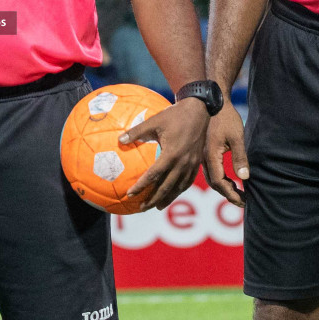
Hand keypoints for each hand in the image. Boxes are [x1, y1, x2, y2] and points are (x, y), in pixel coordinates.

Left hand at [120, 96, 209, 210]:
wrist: (199, 111)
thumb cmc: (174, 115)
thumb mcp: (154, 121)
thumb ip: (136, 132)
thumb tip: (119, 140)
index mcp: (171, 154)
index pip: (153, 176)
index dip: (141, 186)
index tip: (130, 194)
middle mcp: (183, 163)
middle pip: (166, 188)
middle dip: (153, 200)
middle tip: (141, 208)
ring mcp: (192, 165)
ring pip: (178, 188)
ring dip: (167, 199)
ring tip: (156, 207)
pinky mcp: (197, 163)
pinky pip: (187, 182)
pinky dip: (179, 190)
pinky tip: (172, 194)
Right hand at [203, 101, 248, 206]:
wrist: (211, 102)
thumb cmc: (226, 117)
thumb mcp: (237, 136)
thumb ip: (240, 157)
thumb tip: (244, 178)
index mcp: (210, 155)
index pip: (219, 182)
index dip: (231, 194)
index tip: (243, 201)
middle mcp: (203, 158)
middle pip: (214, 183)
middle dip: (228, 194)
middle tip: (243, 201)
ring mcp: (201, 155)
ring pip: (211, 177)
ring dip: (224, 187)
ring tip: (237, 193)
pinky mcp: (204, 151)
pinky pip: (210, 170)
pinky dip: (220, 179)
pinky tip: (229, 180)